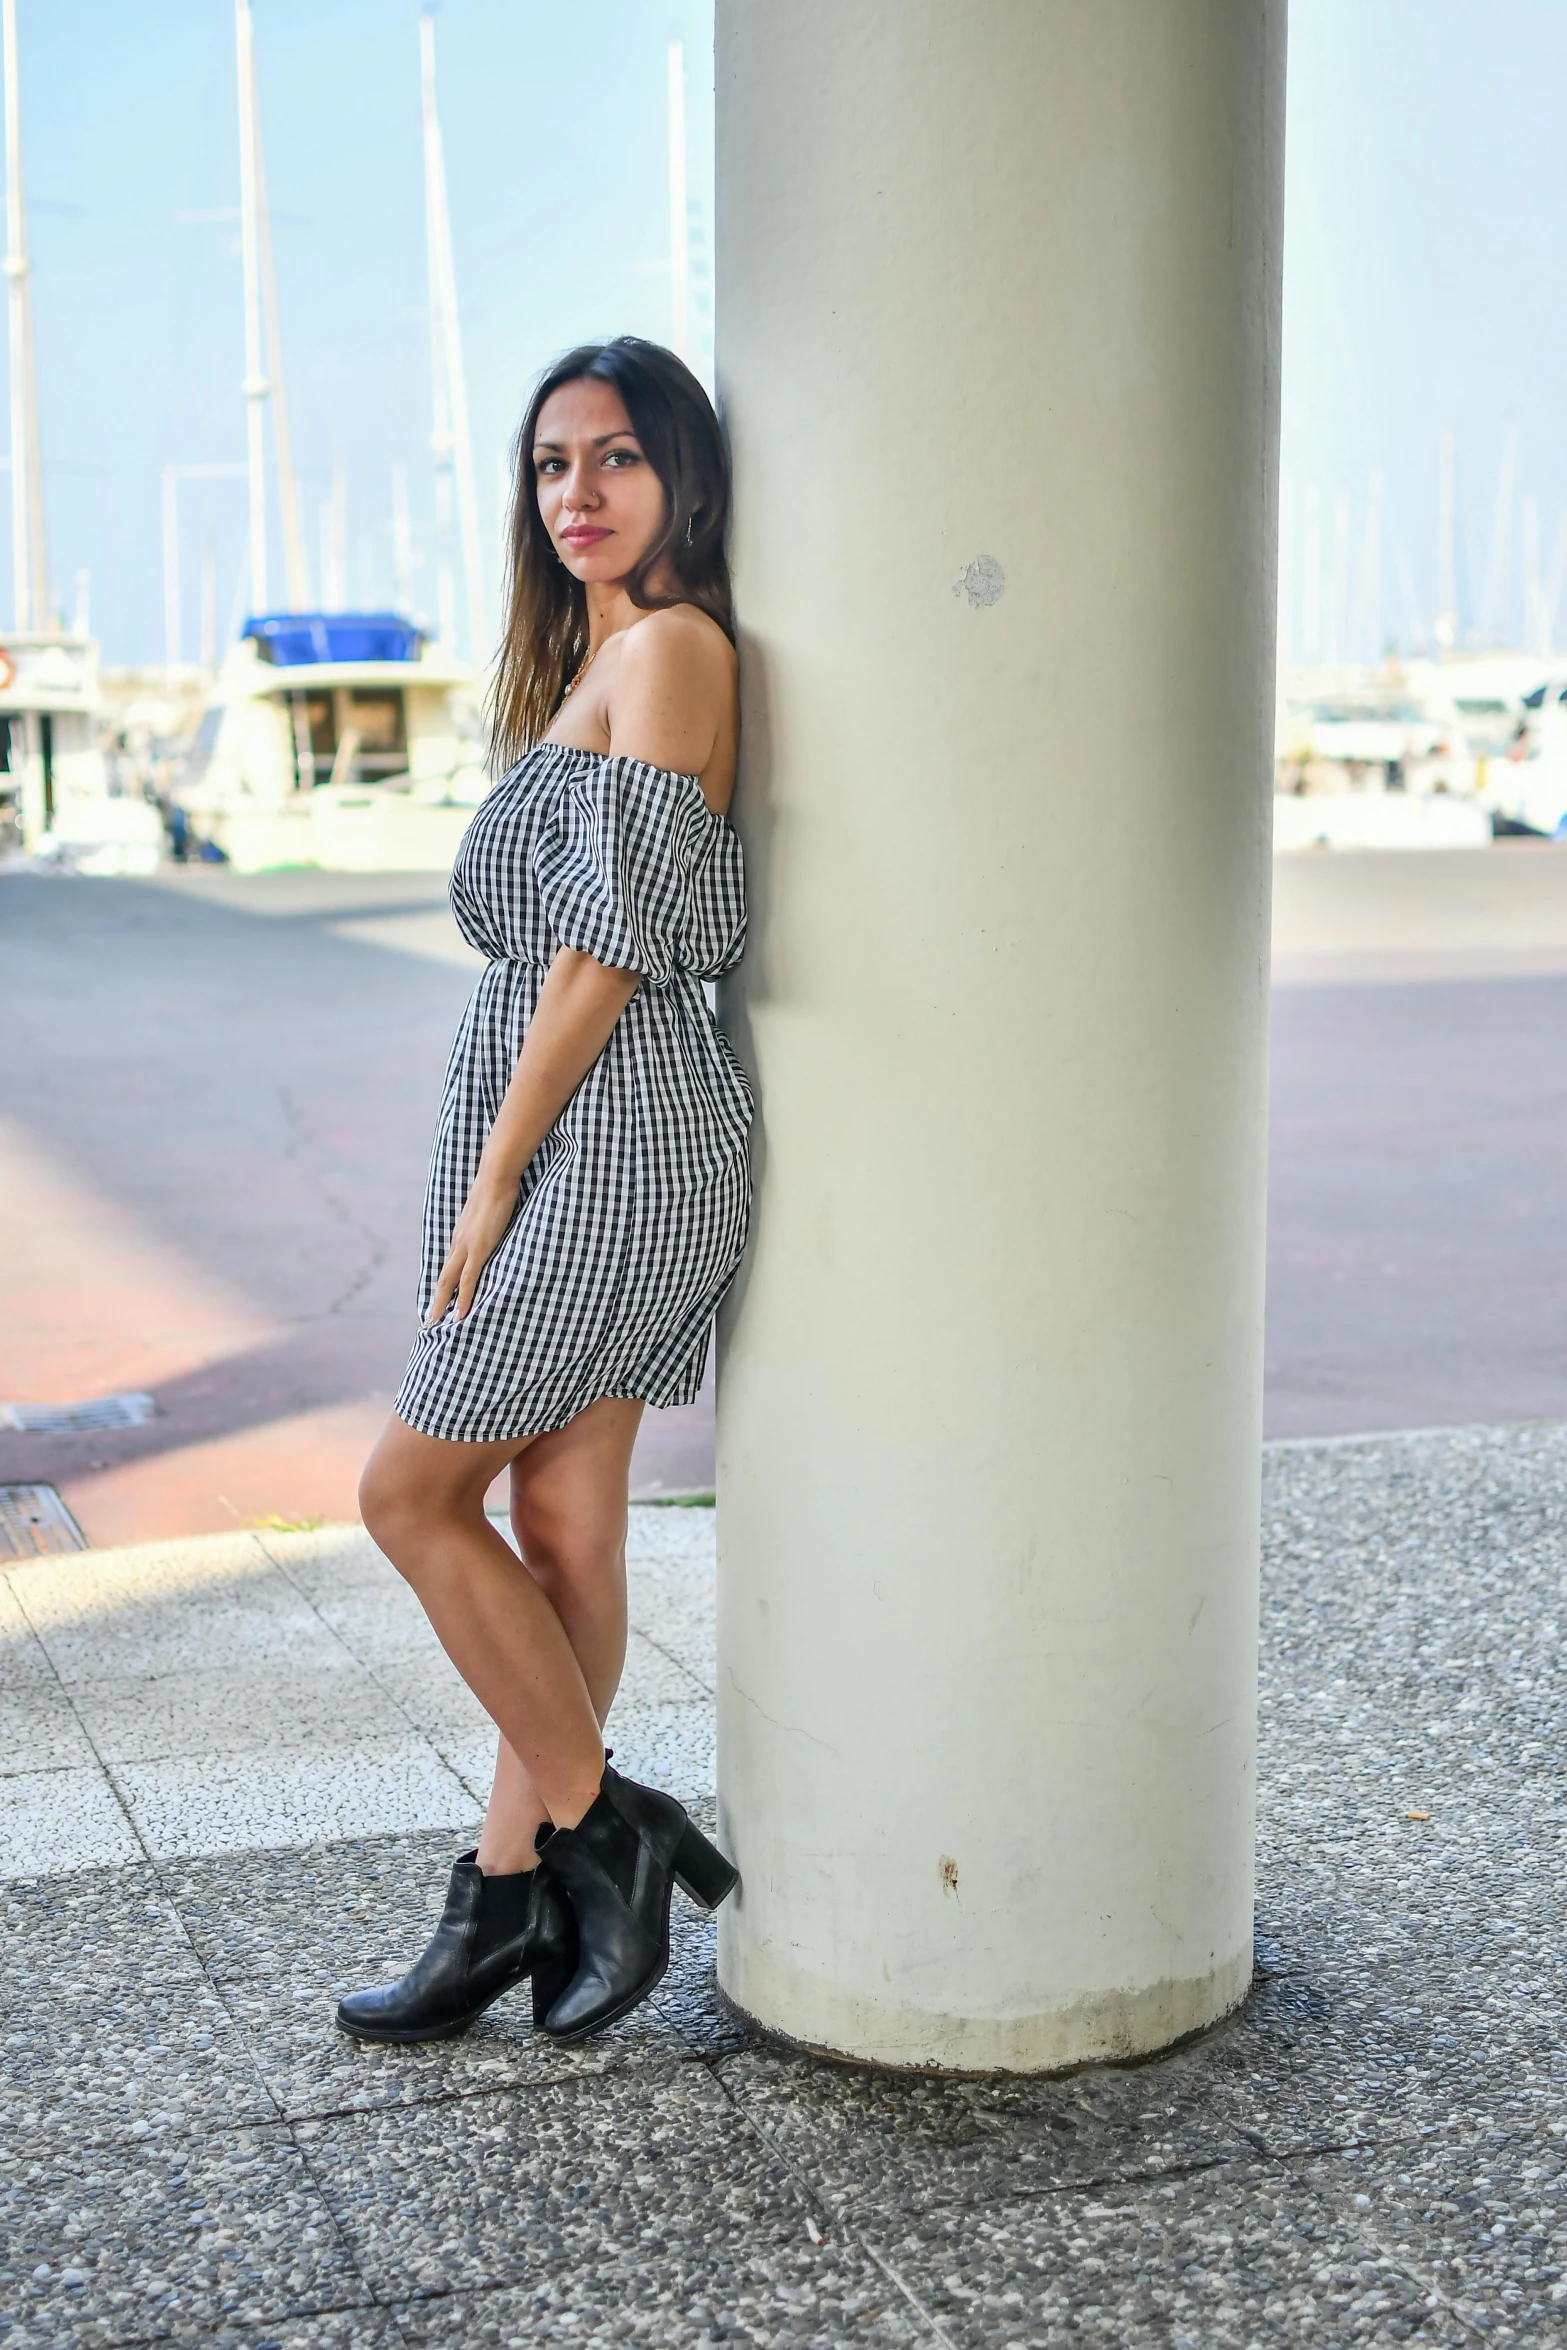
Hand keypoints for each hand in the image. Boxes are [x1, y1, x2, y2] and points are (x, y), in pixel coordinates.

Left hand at [425, 1170, 518, 1323]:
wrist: (495, 1177)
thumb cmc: (497, 1188)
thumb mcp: (489, 1209)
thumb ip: (488, 1222)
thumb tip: (494, 1225)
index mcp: (461, 1234)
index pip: (450, 1264)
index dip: (445, 1283)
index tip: (441, 1298)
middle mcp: (459, 1242)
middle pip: (443, 1278)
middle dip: (436, 1300)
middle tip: (430, 1319)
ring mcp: (466, 1247)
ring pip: (449, 1282)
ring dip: (442, 1303)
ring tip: (437, 1322)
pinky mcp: (479, 1249)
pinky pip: (468, 1280)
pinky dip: (463, 1299)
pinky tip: (459, 1314)